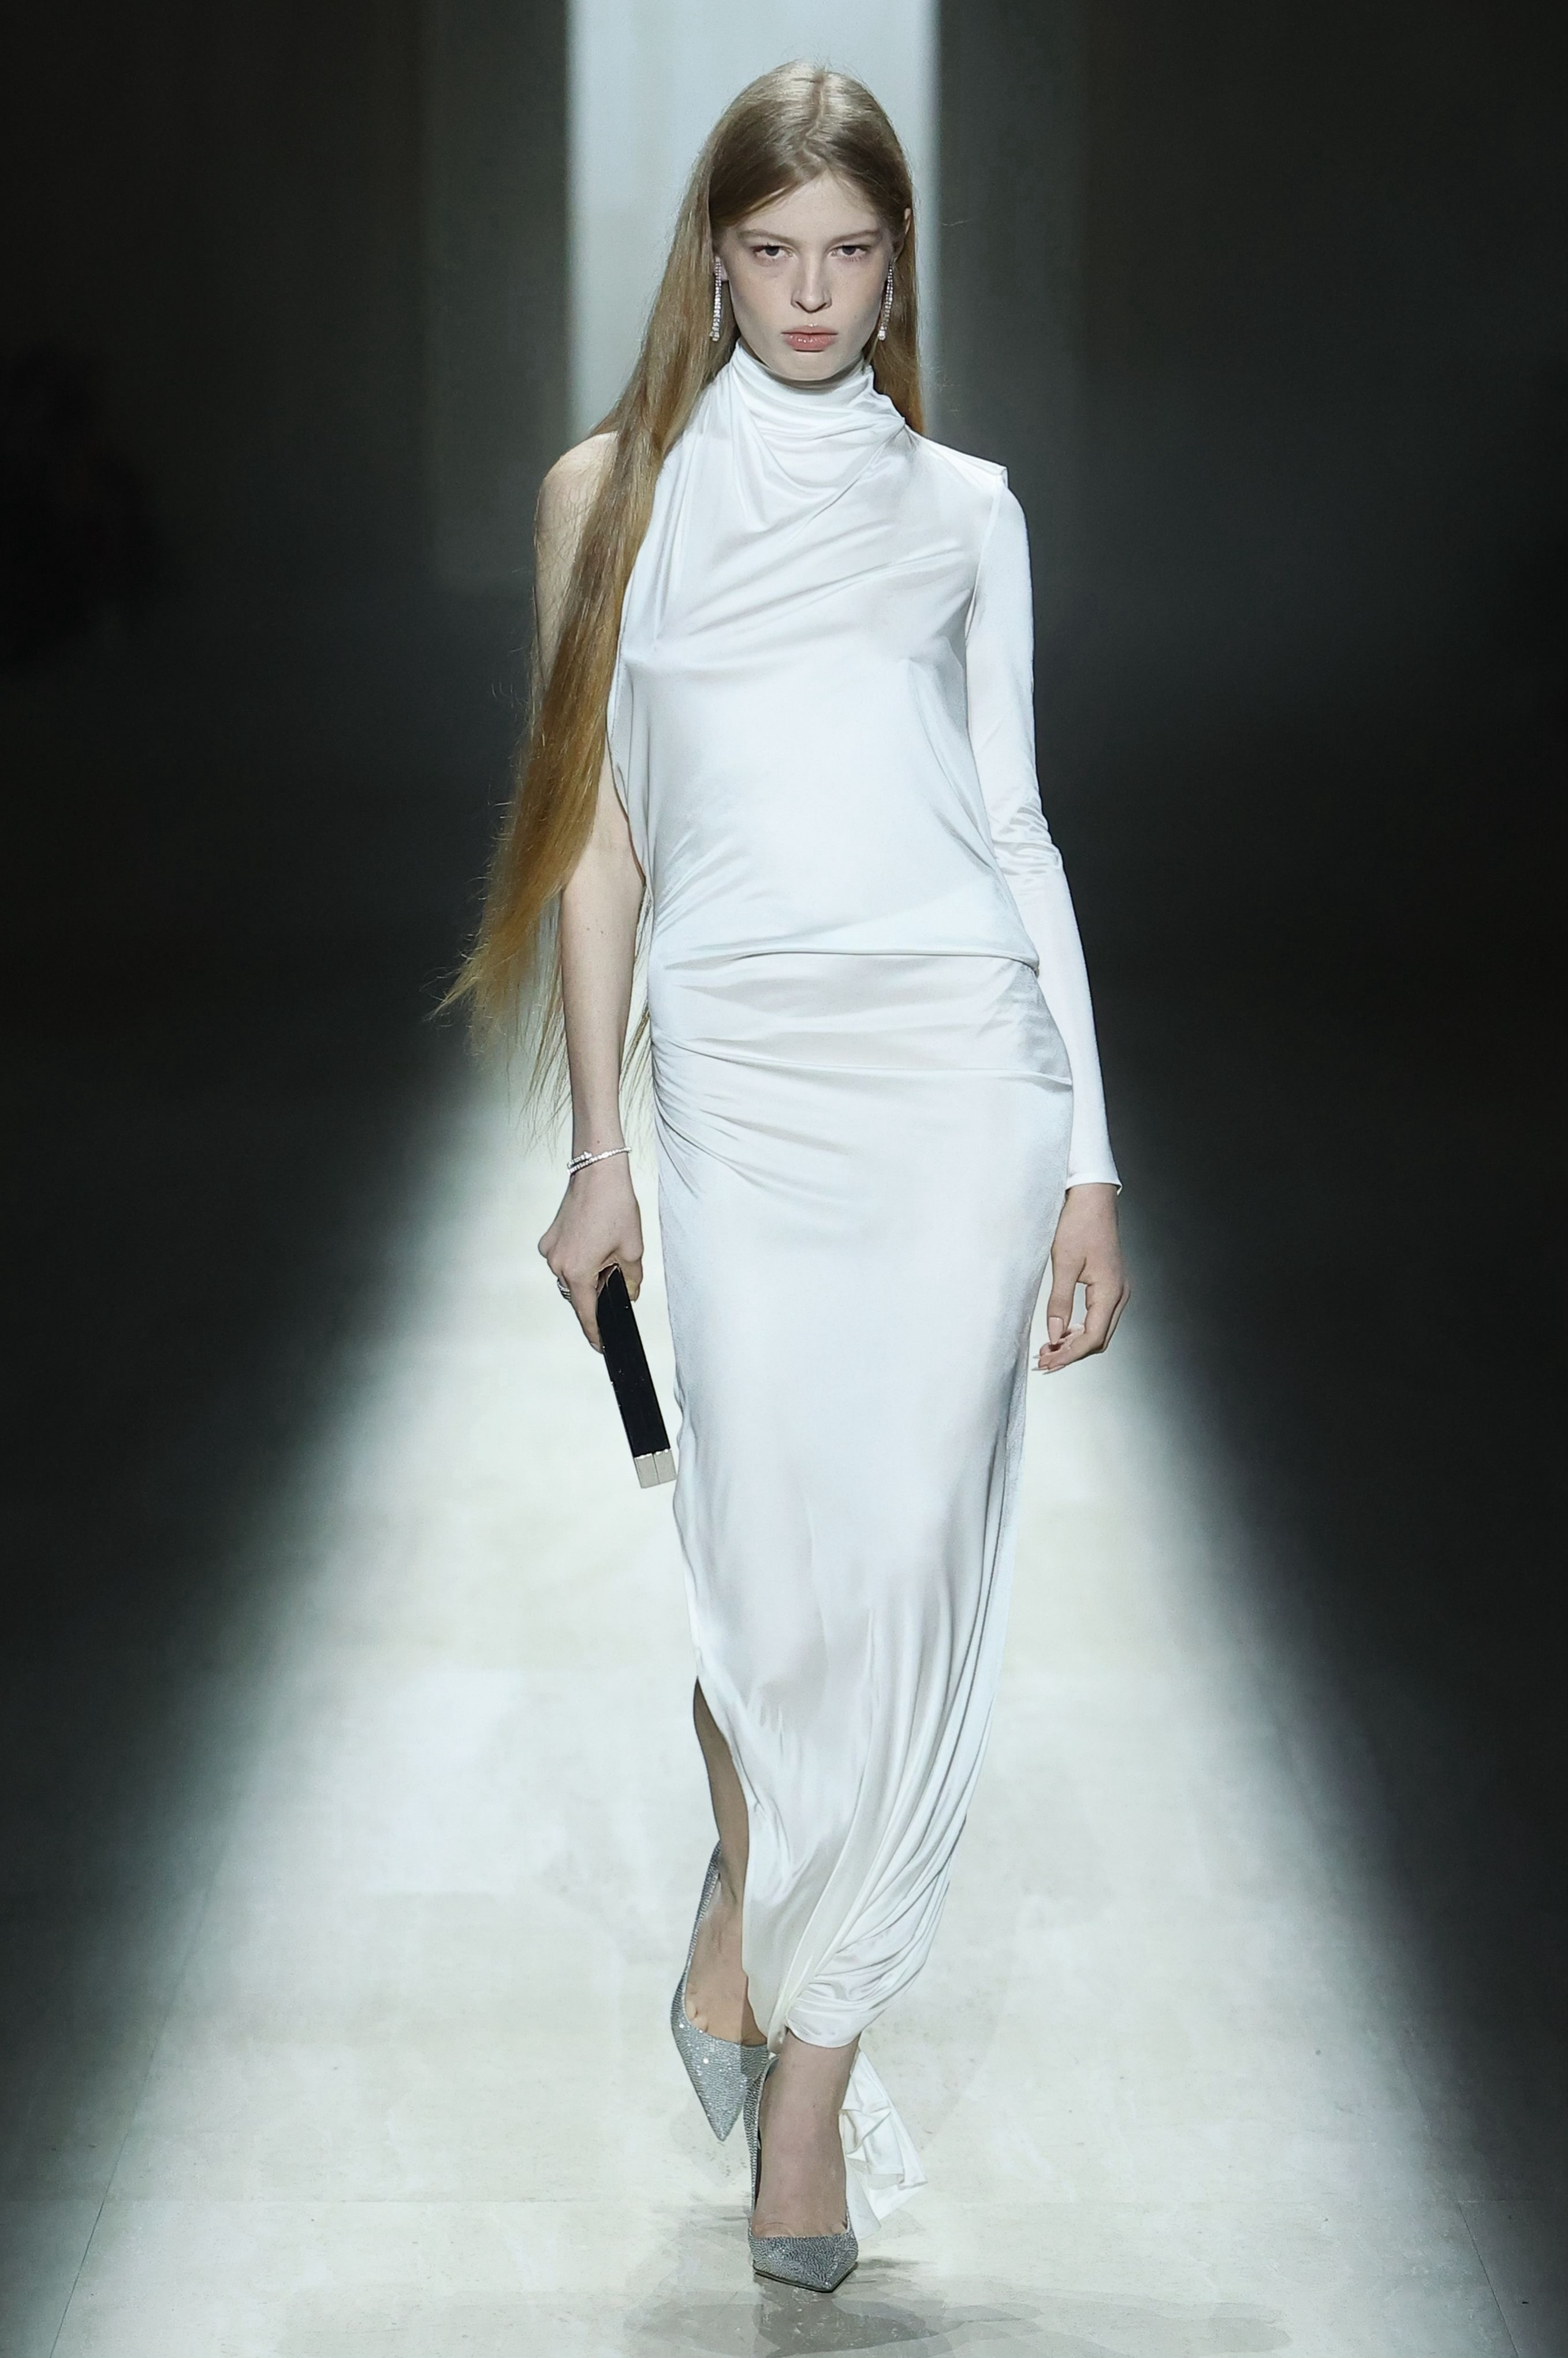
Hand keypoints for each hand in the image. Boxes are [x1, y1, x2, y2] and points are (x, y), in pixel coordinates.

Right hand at [539, 1159, 643, 1350]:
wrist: (597, 1173)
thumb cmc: (613, 1205)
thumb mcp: (632, 1249)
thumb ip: (631, 1278)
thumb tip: (629, 1292)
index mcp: (578, 1271)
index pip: (586, 1313)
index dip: (595, 1331)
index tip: (600, 1344)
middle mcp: (558, 1263)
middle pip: (578, 1293)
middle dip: (597, 1291)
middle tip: (617, 1278)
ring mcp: (551, 1250)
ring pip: (571, 1276)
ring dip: (588, 1274)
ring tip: (609, 1253)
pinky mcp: (550, 1238)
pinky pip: (565, 1258)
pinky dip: (579, 1258)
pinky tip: (596, 1243)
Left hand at [1036, 1182, 1128, 1372]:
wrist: (1092, 1197)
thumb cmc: (1078, 1224)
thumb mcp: (1064, 1263)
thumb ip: (1059, 1302)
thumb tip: (1054, 1337)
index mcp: (1111, 1292)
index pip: (1092, 1338)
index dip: (1068, 1355)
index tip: (1045, 1363)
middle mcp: (1120, 1295)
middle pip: (1098, 1339)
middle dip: (1071, 1353)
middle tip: (1043, 1361)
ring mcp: (1117, 1290)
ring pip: (1099, 1330)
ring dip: (1075, 1343)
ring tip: (1048, 1350)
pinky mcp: (1110, 1285)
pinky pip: (1098, 1317)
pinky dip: (1080, 1329)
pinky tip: (1061, 1332)